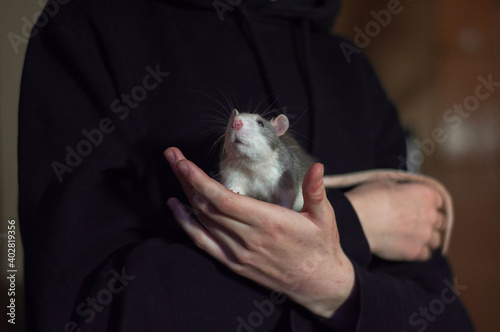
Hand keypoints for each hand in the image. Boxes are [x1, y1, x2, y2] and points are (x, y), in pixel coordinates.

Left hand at [164, 147, 354, 317]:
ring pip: (202, 220)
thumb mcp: (324, 217)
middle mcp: (248, 238)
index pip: (224, 199)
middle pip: (206, 205)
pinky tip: (176, 207)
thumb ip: (316, 190)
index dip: (200, 180)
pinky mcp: (233, 263)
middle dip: (186, 178)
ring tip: (176, 171)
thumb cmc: (321, 246)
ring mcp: (238, 253)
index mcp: (269, 222)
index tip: (184, 163)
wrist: (317, 284)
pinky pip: (202, 242)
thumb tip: (318, 166)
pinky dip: (186, 223)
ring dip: (185, 194)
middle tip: (172, 156)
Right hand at [345, 180, 445, 260]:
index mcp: (426, 194)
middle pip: (440, 222)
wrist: (358, 221)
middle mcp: (430, 215)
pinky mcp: (415, 252)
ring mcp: (424, 235)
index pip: (439, 202)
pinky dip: (419, 252)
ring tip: (412, 237)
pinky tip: (407, 247)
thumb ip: (400, 189)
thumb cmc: (368, 198)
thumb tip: (399, 192)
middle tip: (416, 224)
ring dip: (426, 238)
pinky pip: (426, 254)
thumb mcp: (385, 183)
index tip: (421, 208)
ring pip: (436, 240)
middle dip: (430, 223)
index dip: (430, 205)